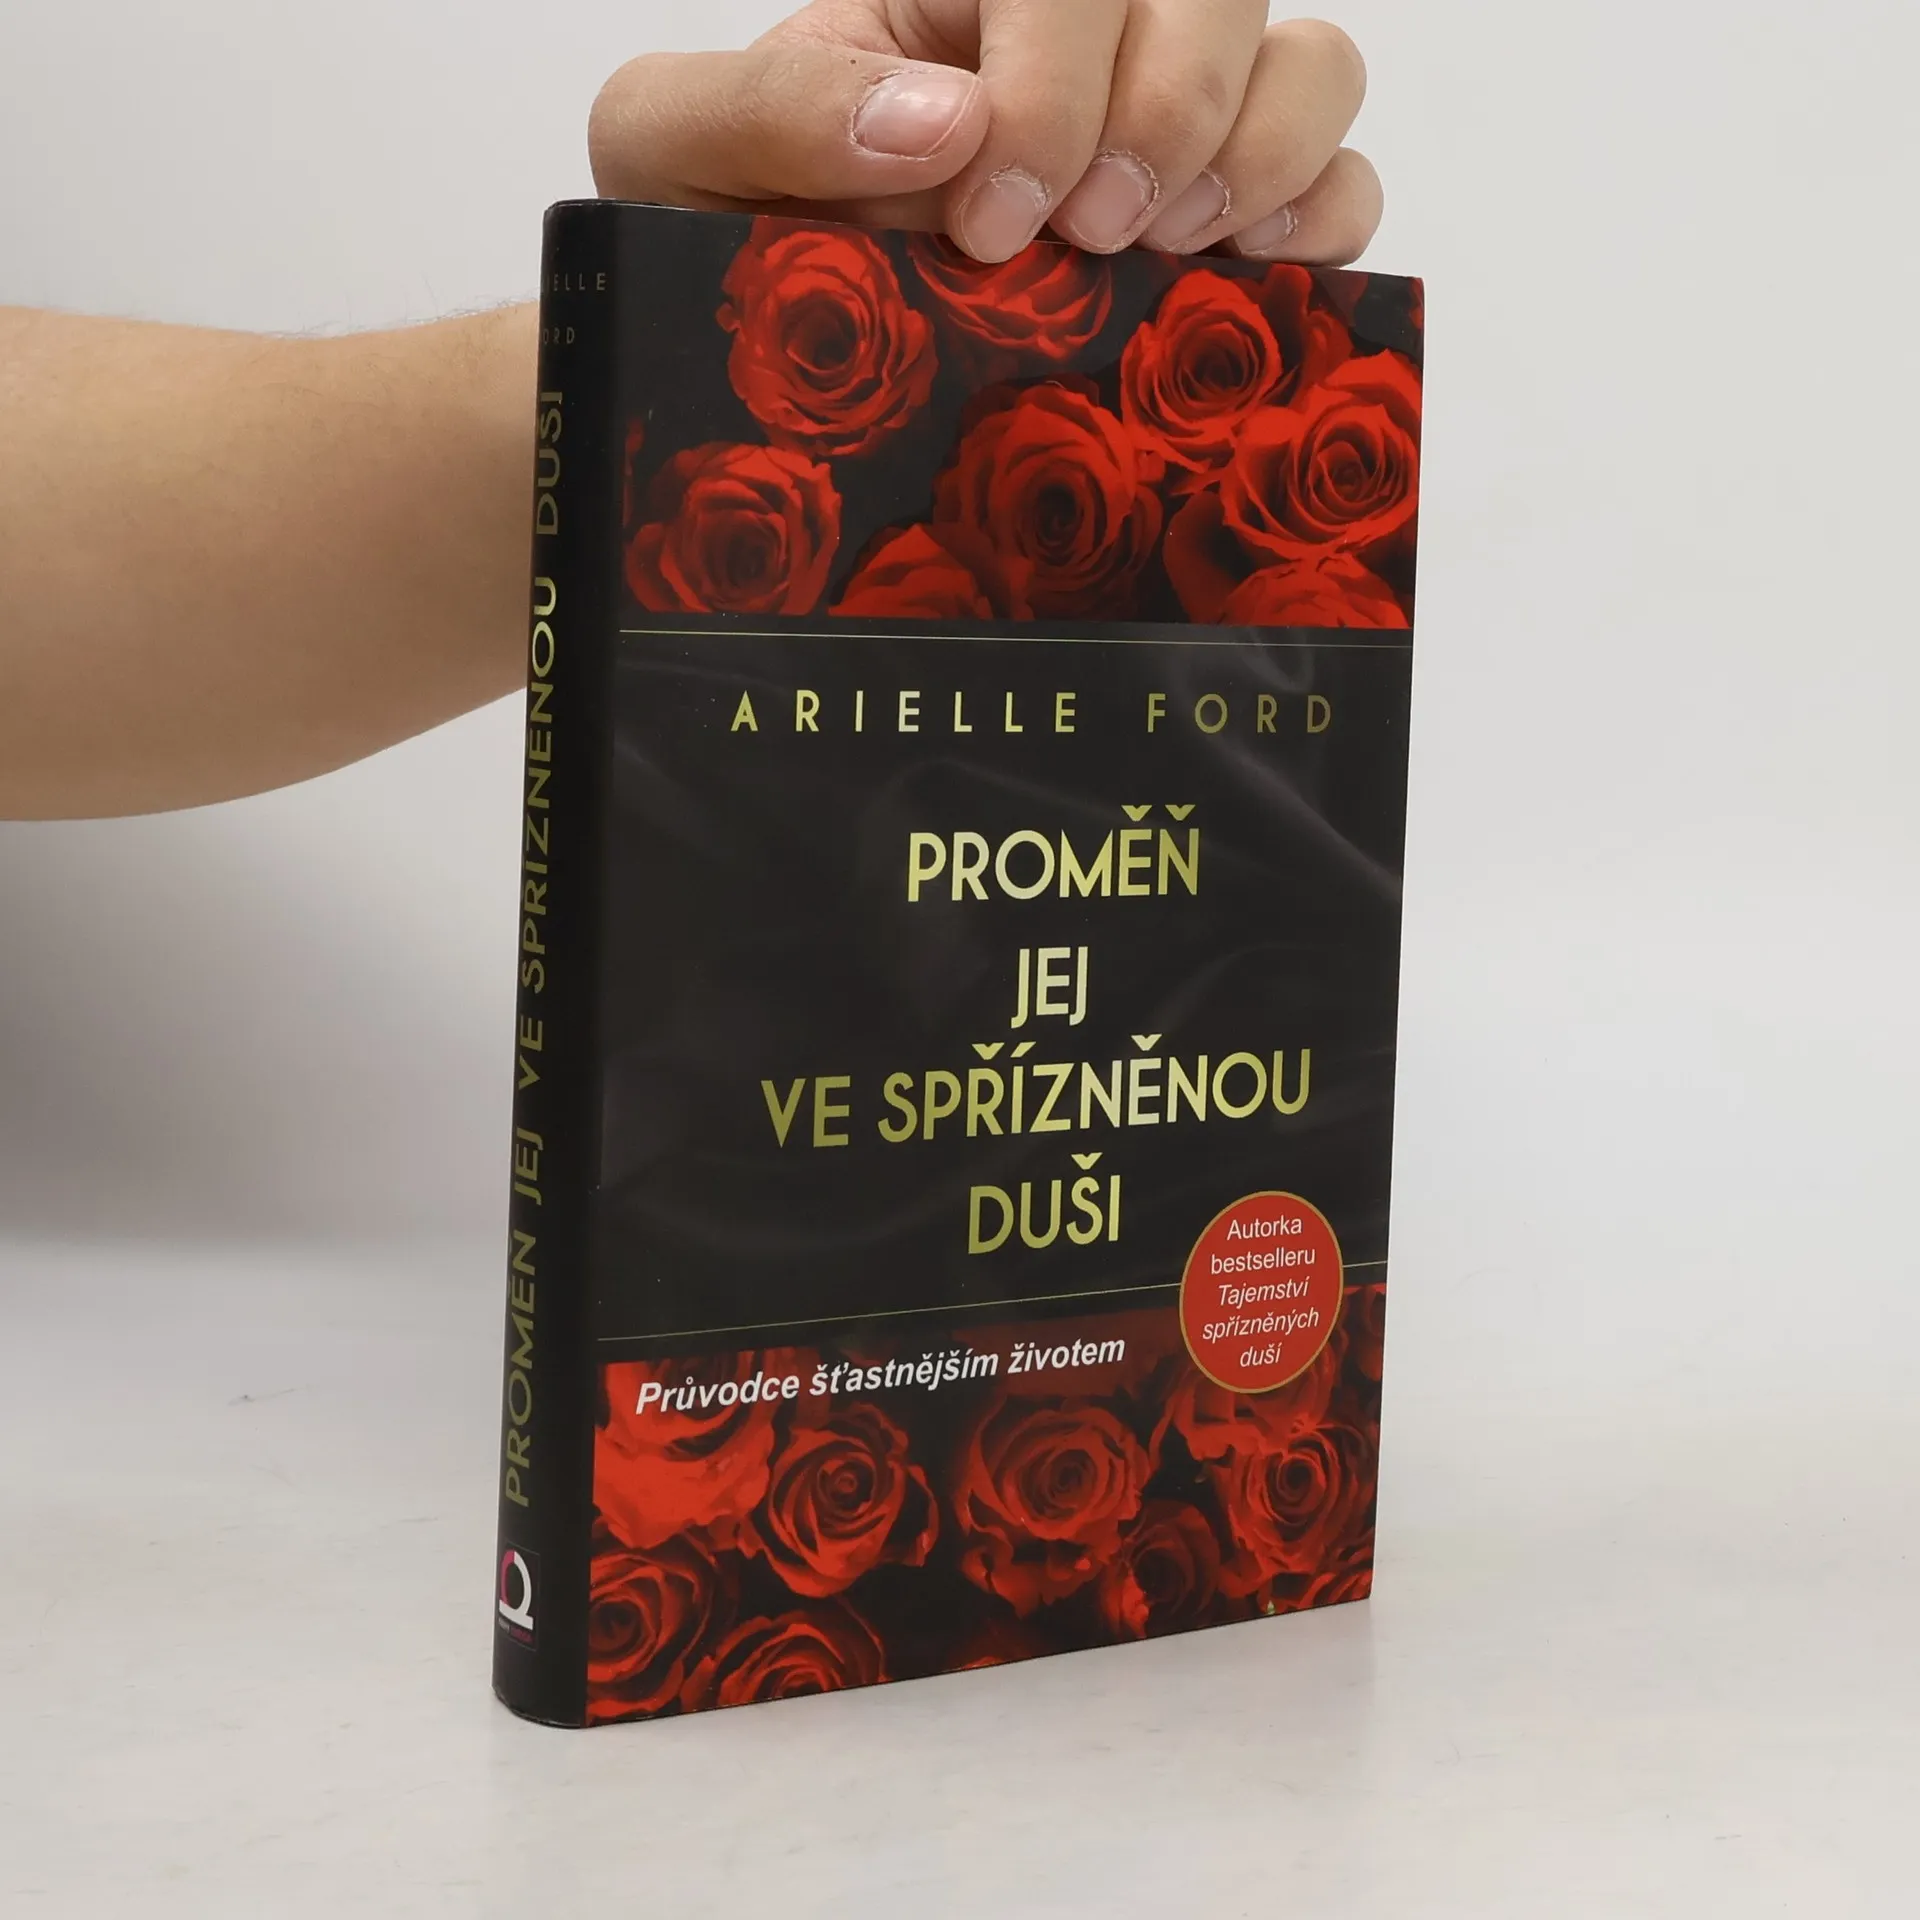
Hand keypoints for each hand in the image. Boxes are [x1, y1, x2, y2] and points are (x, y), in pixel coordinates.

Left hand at [588, 2, 1379, 264]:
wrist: (772, 357)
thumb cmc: (727, 237)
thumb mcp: (676, 153)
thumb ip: (769, 107)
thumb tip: (947, 126)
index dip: (1057, 82)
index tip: (990, 222)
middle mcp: (1086, 39)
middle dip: (1163, 115)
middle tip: (1085, 237)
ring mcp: (1173, 125)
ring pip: (1311, 62)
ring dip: (1258, 156)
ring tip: (1164, 254)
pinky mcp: (1230, 223)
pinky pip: (1345, 183)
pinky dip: (1323, 221)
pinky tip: (1242, 270)